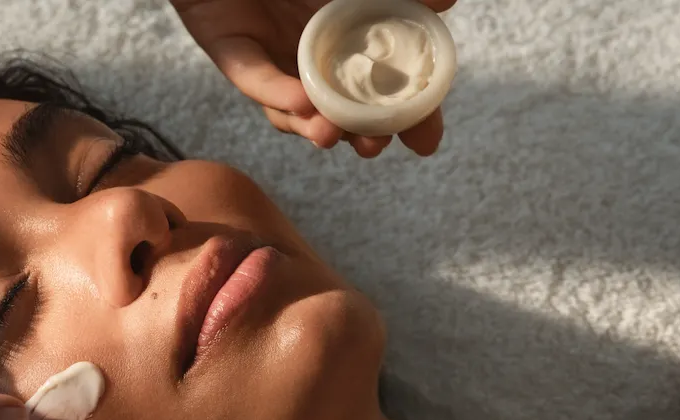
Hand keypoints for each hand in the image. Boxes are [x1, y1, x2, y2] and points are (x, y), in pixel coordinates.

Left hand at [172, 0, 454, 156]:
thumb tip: (449, 0)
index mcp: (343, 42)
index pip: (378, 93)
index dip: (403, 119)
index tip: (425, 143)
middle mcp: (307, 60)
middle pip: (336, 113)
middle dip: (356, 135)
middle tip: (374, 146)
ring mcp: (269, 58)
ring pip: (290, 108)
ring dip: (312, 125)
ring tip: (332, 135)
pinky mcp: (230, 48)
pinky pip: (253, 78)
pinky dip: (276, 92)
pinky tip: (301, 102)